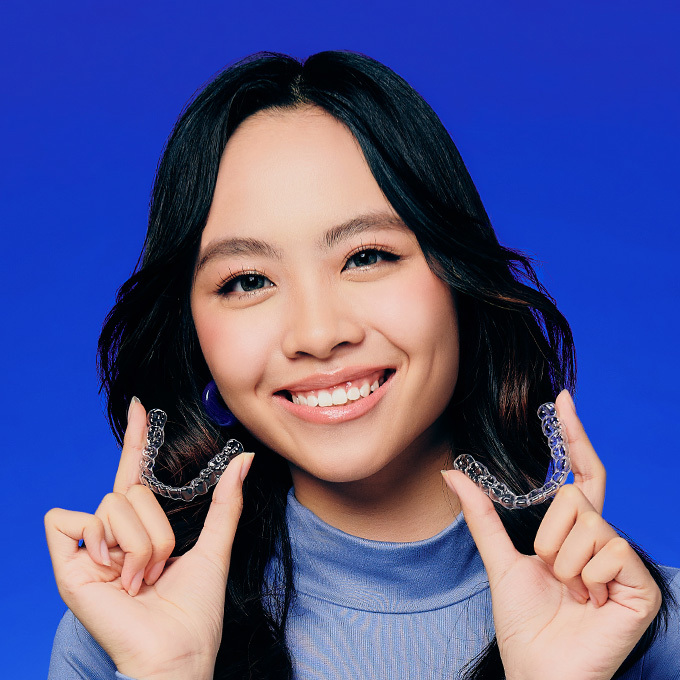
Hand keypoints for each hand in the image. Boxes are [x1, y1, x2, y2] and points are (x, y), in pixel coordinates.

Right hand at [45, 400, 253, 679]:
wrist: (175, 650)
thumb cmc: (196, 609)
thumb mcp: (215, 546)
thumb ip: (226, 502)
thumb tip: (244, 459)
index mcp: (144, 526)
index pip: (137, 471)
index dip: (136, 438)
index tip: (140, 406)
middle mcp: (115, 531)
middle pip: (131, 492)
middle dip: (156, 530)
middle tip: (158, 567)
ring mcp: (91, 547)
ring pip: (111, 505)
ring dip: (137, 545)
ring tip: (139, 579)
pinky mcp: (68, 563)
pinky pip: (69, 521)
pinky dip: (99, 544)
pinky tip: (110, 575)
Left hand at [442, 390, 660, 679]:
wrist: (540, 670)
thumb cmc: (524, 621)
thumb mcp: (500, 560)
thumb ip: (482, 515)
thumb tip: (453, 472)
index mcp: (572, 532)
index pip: (578, 474)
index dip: (573, 436)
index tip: (561, 399)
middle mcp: (600, 538)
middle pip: (575, 498)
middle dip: (549, 537)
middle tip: (551, 573)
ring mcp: (622, 561)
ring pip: (589, 524)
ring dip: (566, 563)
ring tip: (571, 592)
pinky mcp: (640, 584)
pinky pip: (611, 551)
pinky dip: (590, 578)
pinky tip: (592, 602)